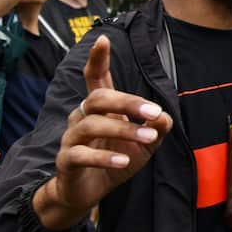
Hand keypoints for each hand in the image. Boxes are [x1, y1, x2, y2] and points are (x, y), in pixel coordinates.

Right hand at [38, 36, 172, 226]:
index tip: (103, 38)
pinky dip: (104, 157)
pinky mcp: (66, 160)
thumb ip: (157, 128)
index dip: (98, 59)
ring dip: (123, 129)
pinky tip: (124, 160)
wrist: (88, 192)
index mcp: (100, 109)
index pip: (95, 78)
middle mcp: (82, 117)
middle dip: (128, 101)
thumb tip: (165, 117)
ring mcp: (71, 138)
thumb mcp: (144, 144)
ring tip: (148, 137)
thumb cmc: (115, 160)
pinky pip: (80, 154)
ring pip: (92, 125)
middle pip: (98, 98)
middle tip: (155, 111)